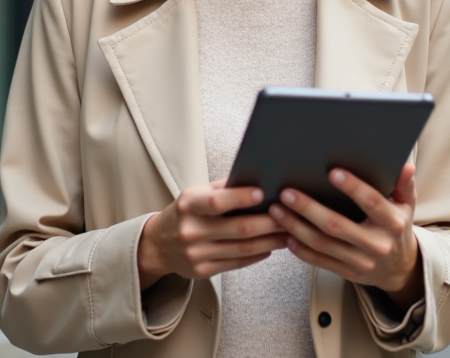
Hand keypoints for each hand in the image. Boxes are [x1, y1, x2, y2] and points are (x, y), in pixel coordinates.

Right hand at [137, 180, 288, 289]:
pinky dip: (257, 254)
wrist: (159, 244)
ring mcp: (196, 254)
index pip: (217, 202)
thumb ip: (223, 188)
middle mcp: (190, 230)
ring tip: (288, 233)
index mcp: (188, 205)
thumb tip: (257, 179)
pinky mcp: (202, 270)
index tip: (264, 192)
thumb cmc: (185, 212)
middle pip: (238, 229)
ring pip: (242, 248)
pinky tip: (270, 247)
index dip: (241, 198)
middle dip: (269, 222)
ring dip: (270, 241)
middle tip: (290, 215)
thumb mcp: (196, 194)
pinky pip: (237, 263)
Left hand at [269, 164, 422, 307]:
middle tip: (287, 192)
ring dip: (296, 227)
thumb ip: (404, 184)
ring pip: (323, 244)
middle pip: (337, 226)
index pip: (371, 203)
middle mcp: (376, 244)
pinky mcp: (347, 273)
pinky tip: (285, 234)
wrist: (400, 267)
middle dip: (309, 208)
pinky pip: (319, 261)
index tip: (332, 171)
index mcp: (392, 223)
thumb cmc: (398, 226)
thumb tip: (405, 165)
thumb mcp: (407, 205)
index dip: (353, 187)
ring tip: (276, 210)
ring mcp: (361, 261)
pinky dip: (300, 249)